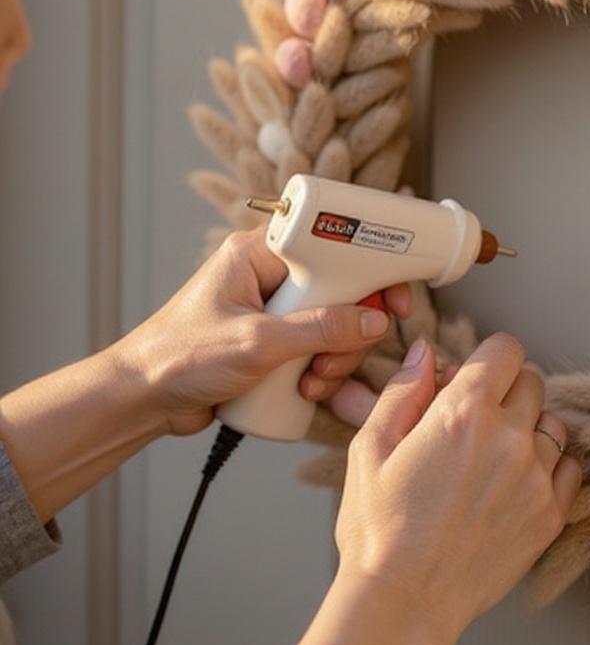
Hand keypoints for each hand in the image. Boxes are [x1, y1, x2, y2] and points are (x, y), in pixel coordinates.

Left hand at [112, 227, 409, 435]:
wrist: (140, 402)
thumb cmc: (176, 358)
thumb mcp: (257, 343)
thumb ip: (320, 329)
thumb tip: (373, 322)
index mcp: (259, 253)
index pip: (332, 242)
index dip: (369, 266)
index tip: (394, 297)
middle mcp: (271, 275)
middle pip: (342, 290)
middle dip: (347, 332)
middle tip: (336, 357)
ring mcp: (276, 311)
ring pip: (335, 326)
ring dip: (334, 359)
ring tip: (310, 382)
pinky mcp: (276, 343)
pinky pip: (319, 349)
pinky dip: (323, 371)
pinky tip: (305, 391)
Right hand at [335, 332, 581, 644]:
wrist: (403, 604)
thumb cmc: (378, 530)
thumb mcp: (369, 449)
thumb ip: (403, 390)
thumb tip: (427, 352)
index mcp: (462, 413)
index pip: (505, 349)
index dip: (488, 359)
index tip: (475, 378)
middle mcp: (508, 437)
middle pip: (532, 380)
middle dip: (507, 390)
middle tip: (478, 421)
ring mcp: (535, 477)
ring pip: (553, 424)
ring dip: (529, 429)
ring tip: (494, 458)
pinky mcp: (550, 514)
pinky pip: (569, 467)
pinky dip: (548, 468)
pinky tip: (515, 485)